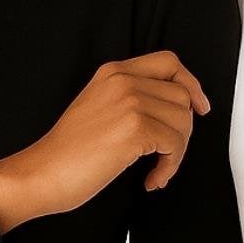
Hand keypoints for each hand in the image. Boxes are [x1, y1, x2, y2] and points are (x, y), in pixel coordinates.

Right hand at [0, 50, 209, 232]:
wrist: (43, 172)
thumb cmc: (69, 152)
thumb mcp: (100, 108)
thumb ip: (132, 98)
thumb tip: (178, 110)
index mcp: (113, 72)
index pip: (169, 62)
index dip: (191, 84)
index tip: (200, 108)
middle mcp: (123, 80)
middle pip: (182, 96)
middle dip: (182, 131)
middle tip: (166, 155)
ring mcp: (130, 101)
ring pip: (184, 121)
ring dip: (176, 153)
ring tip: (155, 170)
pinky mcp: (136, 128)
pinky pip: (175, 145)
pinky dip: (169, 168)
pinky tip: (150, 180)